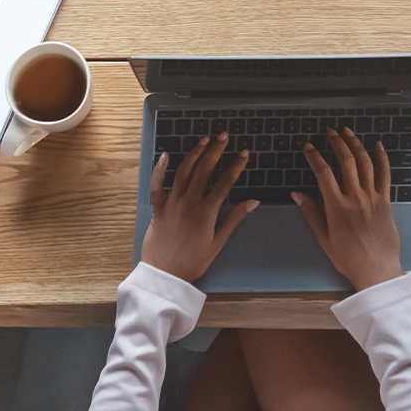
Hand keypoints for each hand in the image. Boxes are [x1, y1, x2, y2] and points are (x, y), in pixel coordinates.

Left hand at [141, 132, 257, 282]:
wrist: (165, 274)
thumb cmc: (193, 261)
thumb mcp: (218, 242)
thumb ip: (234, 219)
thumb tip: (253, 202)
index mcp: (206, 212)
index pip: (225, 182)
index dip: (235, 165)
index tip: (243, 153)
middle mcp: (189, 203)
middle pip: (204, 170)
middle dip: (216, 151)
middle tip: (224, 136)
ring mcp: (171, 203)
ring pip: (183, 171)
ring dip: (195, 153)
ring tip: (205, 140)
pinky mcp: (157, 207)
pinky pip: (157, 184)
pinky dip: (160, 168)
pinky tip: (166, 154)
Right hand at [292, 128, 403, 291]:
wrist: (377, 269)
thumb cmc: (348, 257)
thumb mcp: (324, 238)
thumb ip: (311, 213)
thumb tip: (297, 194)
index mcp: (337, 207)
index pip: (323, 173)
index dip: (314, 157)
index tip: (308, 147)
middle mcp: (355, 197)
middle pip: (346, 162)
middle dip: (337, 143)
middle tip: (330, 132)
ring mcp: (373, 197)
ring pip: (365, 163)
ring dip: (356, 144)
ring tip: (348, 132)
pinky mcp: (386, 201)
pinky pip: (385, 175)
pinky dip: (382, 158)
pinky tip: (378, 146)